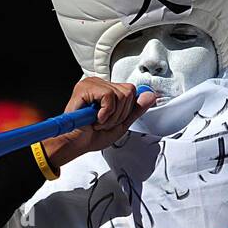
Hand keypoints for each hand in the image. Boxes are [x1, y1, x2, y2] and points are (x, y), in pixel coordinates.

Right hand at [41, 78, 156, 170]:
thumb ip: (136, 109)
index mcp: (108, 90)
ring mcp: (91, 84)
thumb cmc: (93, 135)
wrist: (77, 144)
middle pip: (129, 92)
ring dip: (112, 116)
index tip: (113, 120)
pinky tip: (94, 118)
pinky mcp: (85, 87)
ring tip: (99, 121)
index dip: (126, 110)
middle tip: (104, 122)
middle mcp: (100, 84)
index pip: (131, 91)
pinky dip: (105, 112)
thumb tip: (150, 95)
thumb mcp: (122, 123)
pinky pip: (109, 96)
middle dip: (120, 114)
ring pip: (121, 95)